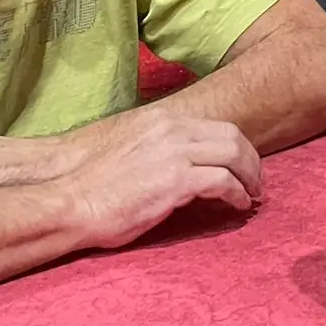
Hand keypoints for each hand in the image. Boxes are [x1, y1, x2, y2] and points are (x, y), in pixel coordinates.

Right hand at [57, 115, 262, 250]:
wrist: (70, 200)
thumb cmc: (92, 182)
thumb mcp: (128, 147)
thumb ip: (156, 145)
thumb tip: (177, 157)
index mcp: (160, 120)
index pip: (214, 125)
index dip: (235, 145)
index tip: (242, 164)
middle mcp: (171, 129)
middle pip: (231, 136)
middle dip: (250, 159)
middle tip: (255, 181)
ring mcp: (175, 153)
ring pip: (233, 155)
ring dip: (249, 177)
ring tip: (251, 195)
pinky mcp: (176, 181)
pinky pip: (224, 182)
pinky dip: (237, 194)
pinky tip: (237, 205)